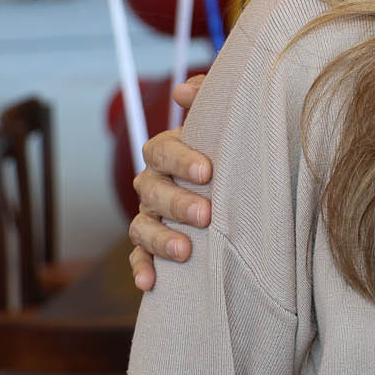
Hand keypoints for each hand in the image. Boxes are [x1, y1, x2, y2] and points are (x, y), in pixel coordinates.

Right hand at [127, 76, 214, 291]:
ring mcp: (150, 216)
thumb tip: (182, 92)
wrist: (236, 186)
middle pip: (152, 190)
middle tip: (206, 214)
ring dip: (160, 239)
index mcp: (168, 153)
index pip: (161, 151)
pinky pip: (139, 257)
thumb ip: (208, 99)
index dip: (181, 159)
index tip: (208, 171)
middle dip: (178, 203)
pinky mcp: (151, 246)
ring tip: (185, 250)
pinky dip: (141, 269)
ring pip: (142, 226)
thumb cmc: (228, 149)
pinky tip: (150, 283)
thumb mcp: (225, 122)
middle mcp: (154, 184)